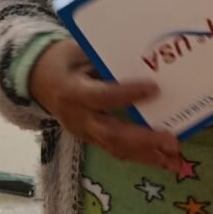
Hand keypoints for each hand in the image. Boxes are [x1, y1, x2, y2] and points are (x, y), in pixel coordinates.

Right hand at [30, 40, 180, 170]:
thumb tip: (144, 61)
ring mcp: (84, 133)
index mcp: (73, 92)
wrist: (37, 80)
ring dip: (148, 156)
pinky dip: (142, 156)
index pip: (103, 96)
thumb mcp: (79, 52)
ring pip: (117, 149)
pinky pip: (117, 151)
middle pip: (113, 135)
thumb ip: (105, 61)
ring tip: (175, 160)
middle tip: (172, 141)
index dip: (128, 94)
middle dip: (145, 140)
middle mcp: (78, 118)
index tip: (155, 89)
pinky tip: (165, 160)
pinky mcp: (91, 140)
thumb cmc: (64, 61)